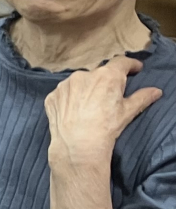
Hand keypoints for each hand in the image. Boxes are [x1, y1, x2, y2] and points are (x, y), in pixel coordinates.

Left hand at [45, 55, 160, 167]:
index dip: (130, 65)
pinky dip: (69, 99)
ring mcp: (65, 85)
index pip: (121, 63)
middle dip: (105, 82)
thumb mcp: (128, 112)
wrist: (77, 145)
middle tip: (108, 96)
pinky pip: (64, 94)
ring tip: (89, 106)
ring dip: (85, 89)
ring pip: (79, 82)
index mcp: (107, 75)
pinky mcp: (52, 96)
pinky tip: (73, 112)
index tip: (135, 69)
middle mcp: (84, 75)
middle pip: (98, 74)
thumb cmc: (106, 127)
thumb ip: (142, 97)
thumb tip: (155, 91)